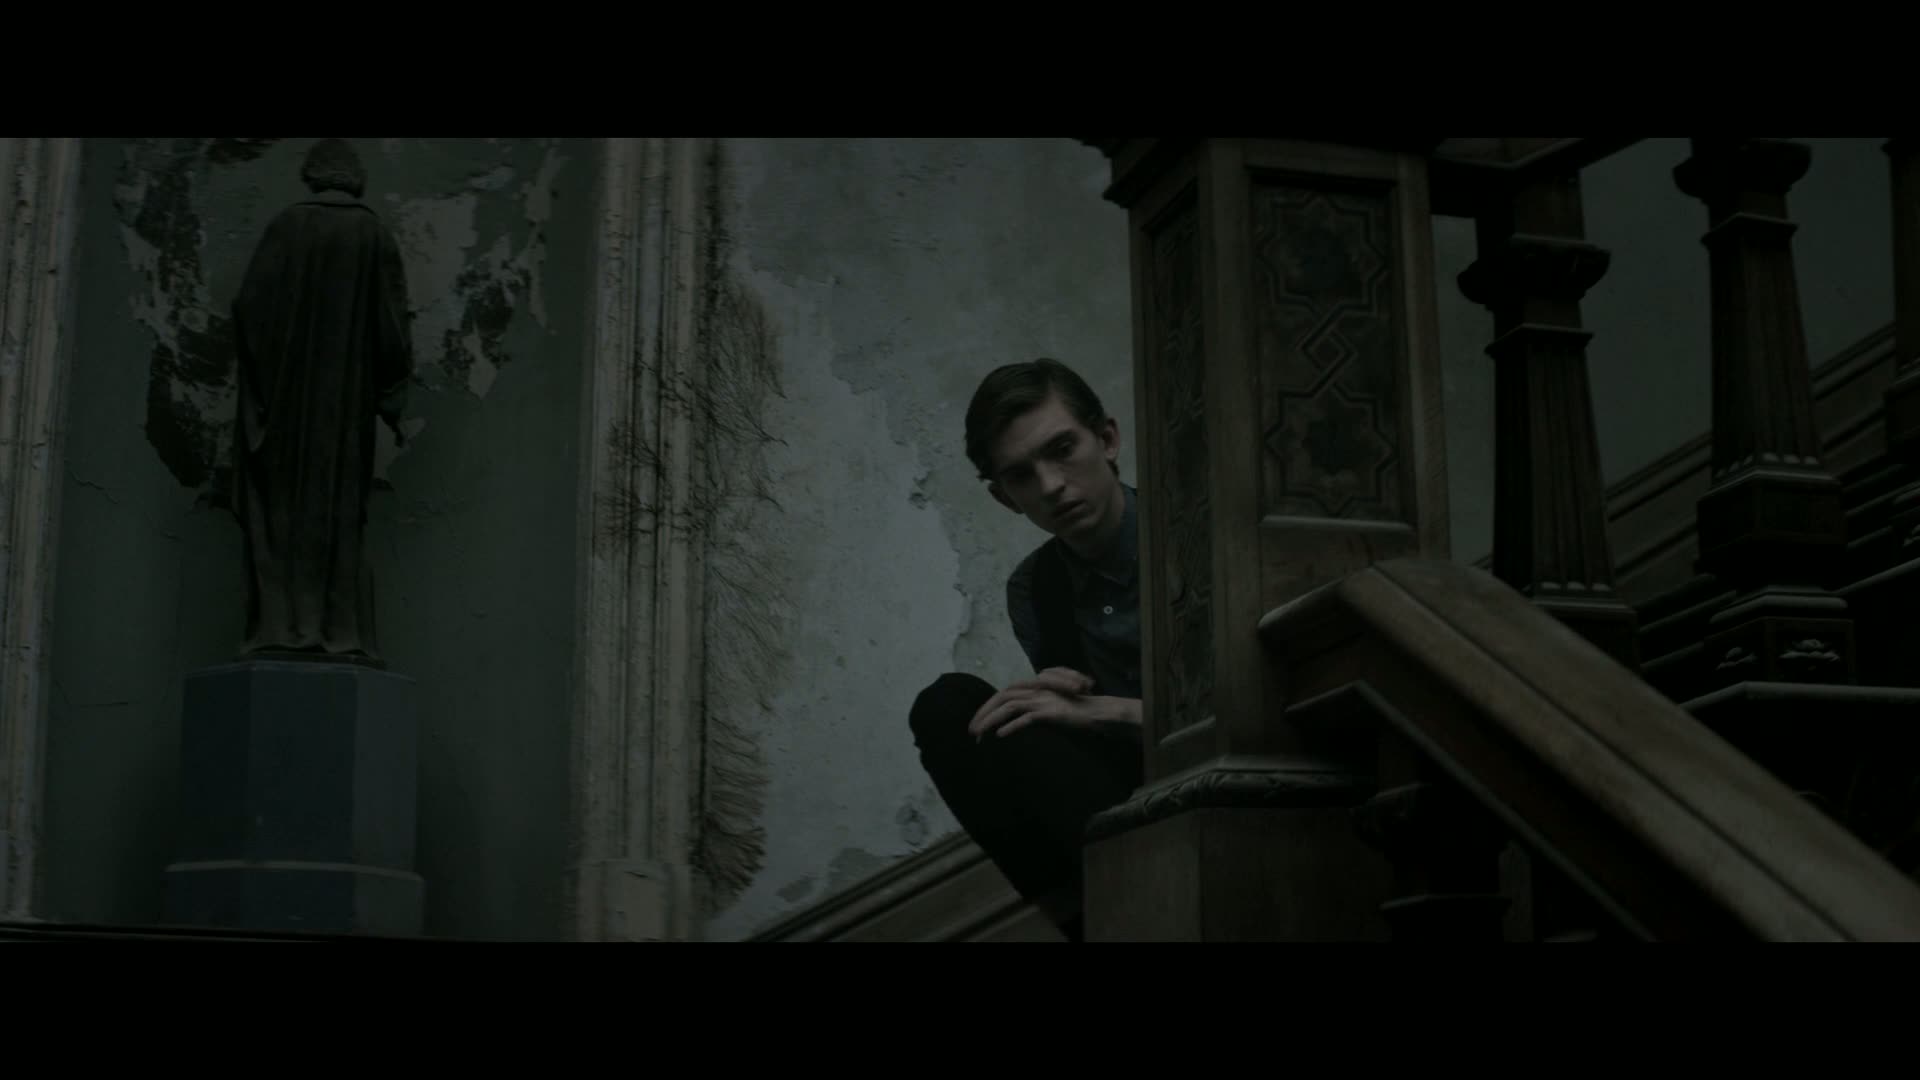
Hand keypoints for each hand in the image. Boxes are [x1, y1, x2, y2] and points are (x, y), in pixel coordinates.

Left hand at [969, 667, 1135, 740]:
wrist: (1100, 714)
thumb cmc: (1076, 715)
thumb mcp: (1049, 712)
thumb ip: (1031, 713)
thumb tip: (1010, 726)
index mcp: (1035, 688)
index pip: (1004, 693)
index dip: (987, 707)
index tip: (976, 724)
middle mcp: (1037, 690)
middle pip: (1002, 696)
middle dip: (983, 713)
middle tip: (971, 730)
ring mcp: (1044, 699)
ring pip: (1010, 705)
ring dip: (991, 720)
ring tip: (979, 735)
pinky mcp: (1052, 712)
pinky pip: (1027, 718)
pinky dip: (1012, 726)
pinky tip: (1000, 737)